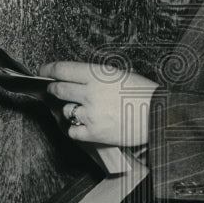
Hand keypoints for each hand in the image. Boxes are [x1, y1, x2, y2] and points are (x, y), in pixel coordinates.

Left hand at [40, 60, 158, 146]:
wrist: (159, 115)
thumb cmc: (143, 94)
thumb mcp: (118, 74)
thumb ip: (94, 76)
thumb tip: (73, 78)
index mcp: (97, 74)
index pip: (62, 69)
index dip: (48, 70)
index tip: (43, 72)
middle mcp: (90, 92)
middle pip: (59, 89)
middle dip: (55, 90)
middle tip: (56, 90)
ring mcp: (90, 114)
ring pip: (65, 111)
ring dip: (71, 110)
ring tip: (85, 111)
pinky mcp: (94, 133)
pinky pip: (73, 131)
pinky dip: (76, 128)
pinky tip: (86, 125)